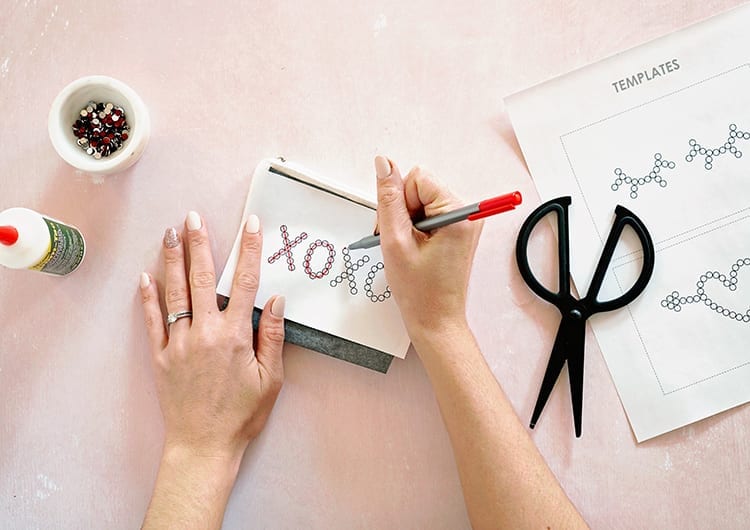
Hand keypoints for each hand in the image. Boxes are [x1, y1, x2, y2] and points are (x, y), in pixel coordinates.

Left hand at [139, 211, 285, 462]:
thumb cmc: (242, 415)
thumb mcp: (271, 379)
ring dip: (172, 260)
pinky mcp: (159, 357)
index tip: (251, 225)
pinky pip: (151, 321)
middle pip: (201, 279)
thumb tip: (275, 299)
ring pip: (173, 293)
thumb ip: (272, 336)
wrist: (204, 446)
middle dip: (199, 244)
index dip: (249, 250)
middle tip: (193, 216)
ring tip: (170, 233)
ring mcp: (178, 343)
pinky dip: (147, 298)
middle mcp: (204, 332)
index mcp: (234, 336)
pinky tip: (145, 276)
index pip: (244, 282)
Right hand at [373, 156, 481, 345]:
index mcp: (459, 214)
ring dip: (407, 221)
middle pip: (421, 187)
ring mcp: (464, 221)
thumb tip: (384, 163)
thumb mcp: (395, 241)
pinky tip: (415, 249)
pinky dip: (415, 228)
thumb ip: (388, 199)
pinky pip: (429, 213)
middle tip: (402, 242)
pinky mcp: (459, 229)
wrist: (435, 321)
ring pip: (421, 200)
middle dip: (403, 211)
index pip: (418, 178)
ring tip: (408, 249)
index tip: (402, 230)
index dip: (400, 202)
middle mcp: (468, 213)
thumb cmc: (419, 291)